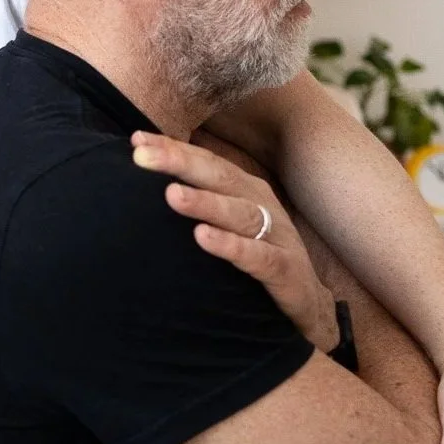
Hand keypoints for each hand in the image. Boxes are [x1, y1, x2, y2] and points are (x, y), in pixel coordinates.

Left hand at [131, 131, 339, 352]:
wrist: (307, 303)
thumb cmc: (257, 256)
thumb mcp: (229, 224)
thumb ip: (199, 203)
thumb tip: (147, 186)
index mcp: (245, 191)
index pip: (206, 162)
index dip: (173, 149)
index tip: (136, 140)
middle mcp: (261, 205)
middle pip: (218, 178)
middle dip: (180, 163)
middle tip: (142, 155)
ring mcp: (276, 236)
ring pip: (238, 213)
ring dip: (205, 203)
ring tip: (172, 195)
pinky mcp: (285, 270)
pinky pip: (257, 256)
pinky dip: (231, 246)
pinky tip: (204, 238)